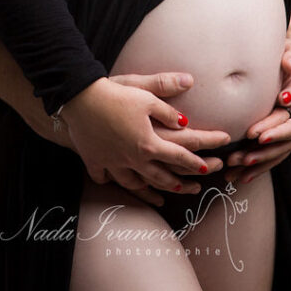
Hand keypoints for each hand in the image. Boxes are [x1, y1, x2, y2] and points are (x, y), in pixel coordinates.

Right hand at [61, 77, 221, 194]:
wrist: (80, 99)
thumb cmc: (116, 94)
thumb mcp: (146, 94)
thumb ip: (168, 108)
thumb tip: (187, 119)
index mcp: (149, 143)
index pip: (179, 155)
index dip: (197, 161)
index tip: (210, 167)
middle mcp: (133, 159)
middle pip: (161, 176)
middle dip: (181, 183)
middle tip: (195, 188)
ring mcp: (114, 163)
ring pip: (136, 183)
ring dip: (152, 190)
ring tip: (163, 196)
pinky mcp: (96, 160)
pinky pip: (106, 177)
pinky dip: (112, 181)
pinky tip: (116, 182)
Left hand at [225, 69, 290, 184]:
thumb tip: (283, 96)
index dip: (278, 134)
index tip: (261, 137)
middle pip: (281, 148)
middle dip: (260, 155)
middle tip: (240, 160)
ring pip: (275, 155)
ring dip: (256, 165)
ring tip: (235, 173)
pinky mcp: (288, 138)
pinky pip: (274, 155)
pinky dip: (259, 166)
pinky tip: (243, 175)